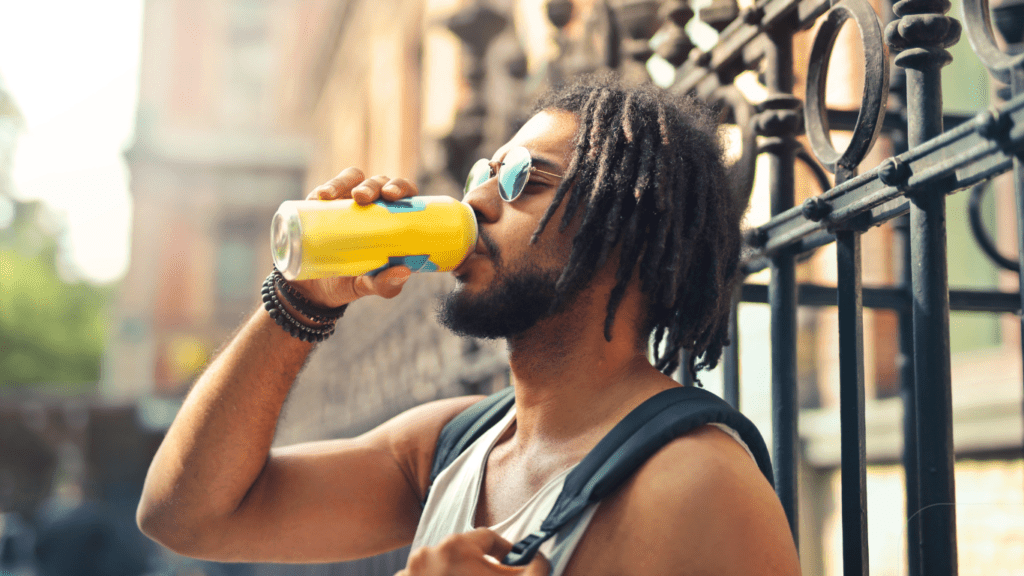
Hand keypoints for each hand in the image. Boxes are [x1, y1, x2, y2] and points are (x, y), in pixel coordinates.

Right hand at [287, 167, 419, 307]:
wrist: (314, 290)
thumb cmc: (351, 280)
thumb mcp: (369, 285)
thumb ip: (386, 284)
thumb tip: (403, 273)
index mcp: (391, 219)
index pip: (404, 193)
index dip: (402, 187)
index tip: (394, 195)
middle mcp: (372, 204)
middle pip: (379, 182)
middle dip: (374, 185)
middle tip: (364, 197)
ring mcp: (346, 201)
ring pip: (353, 178)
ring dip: (347, 183)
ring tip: (337, 196)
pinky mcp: (322, 204)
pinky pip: (325, 189)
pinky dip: (326, 188)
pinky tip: (322, 197)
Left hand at [395, 529, 550, 575]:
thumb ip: (537, 567)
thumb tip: (538, 558)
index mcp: (456, 546)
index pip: (489, 538)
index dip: (505, 553)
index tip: (511, 566)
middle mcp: (428, 554)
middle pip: (463, 553)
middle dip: (479, 568)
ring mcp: (409, 574)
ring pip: (440, 568)